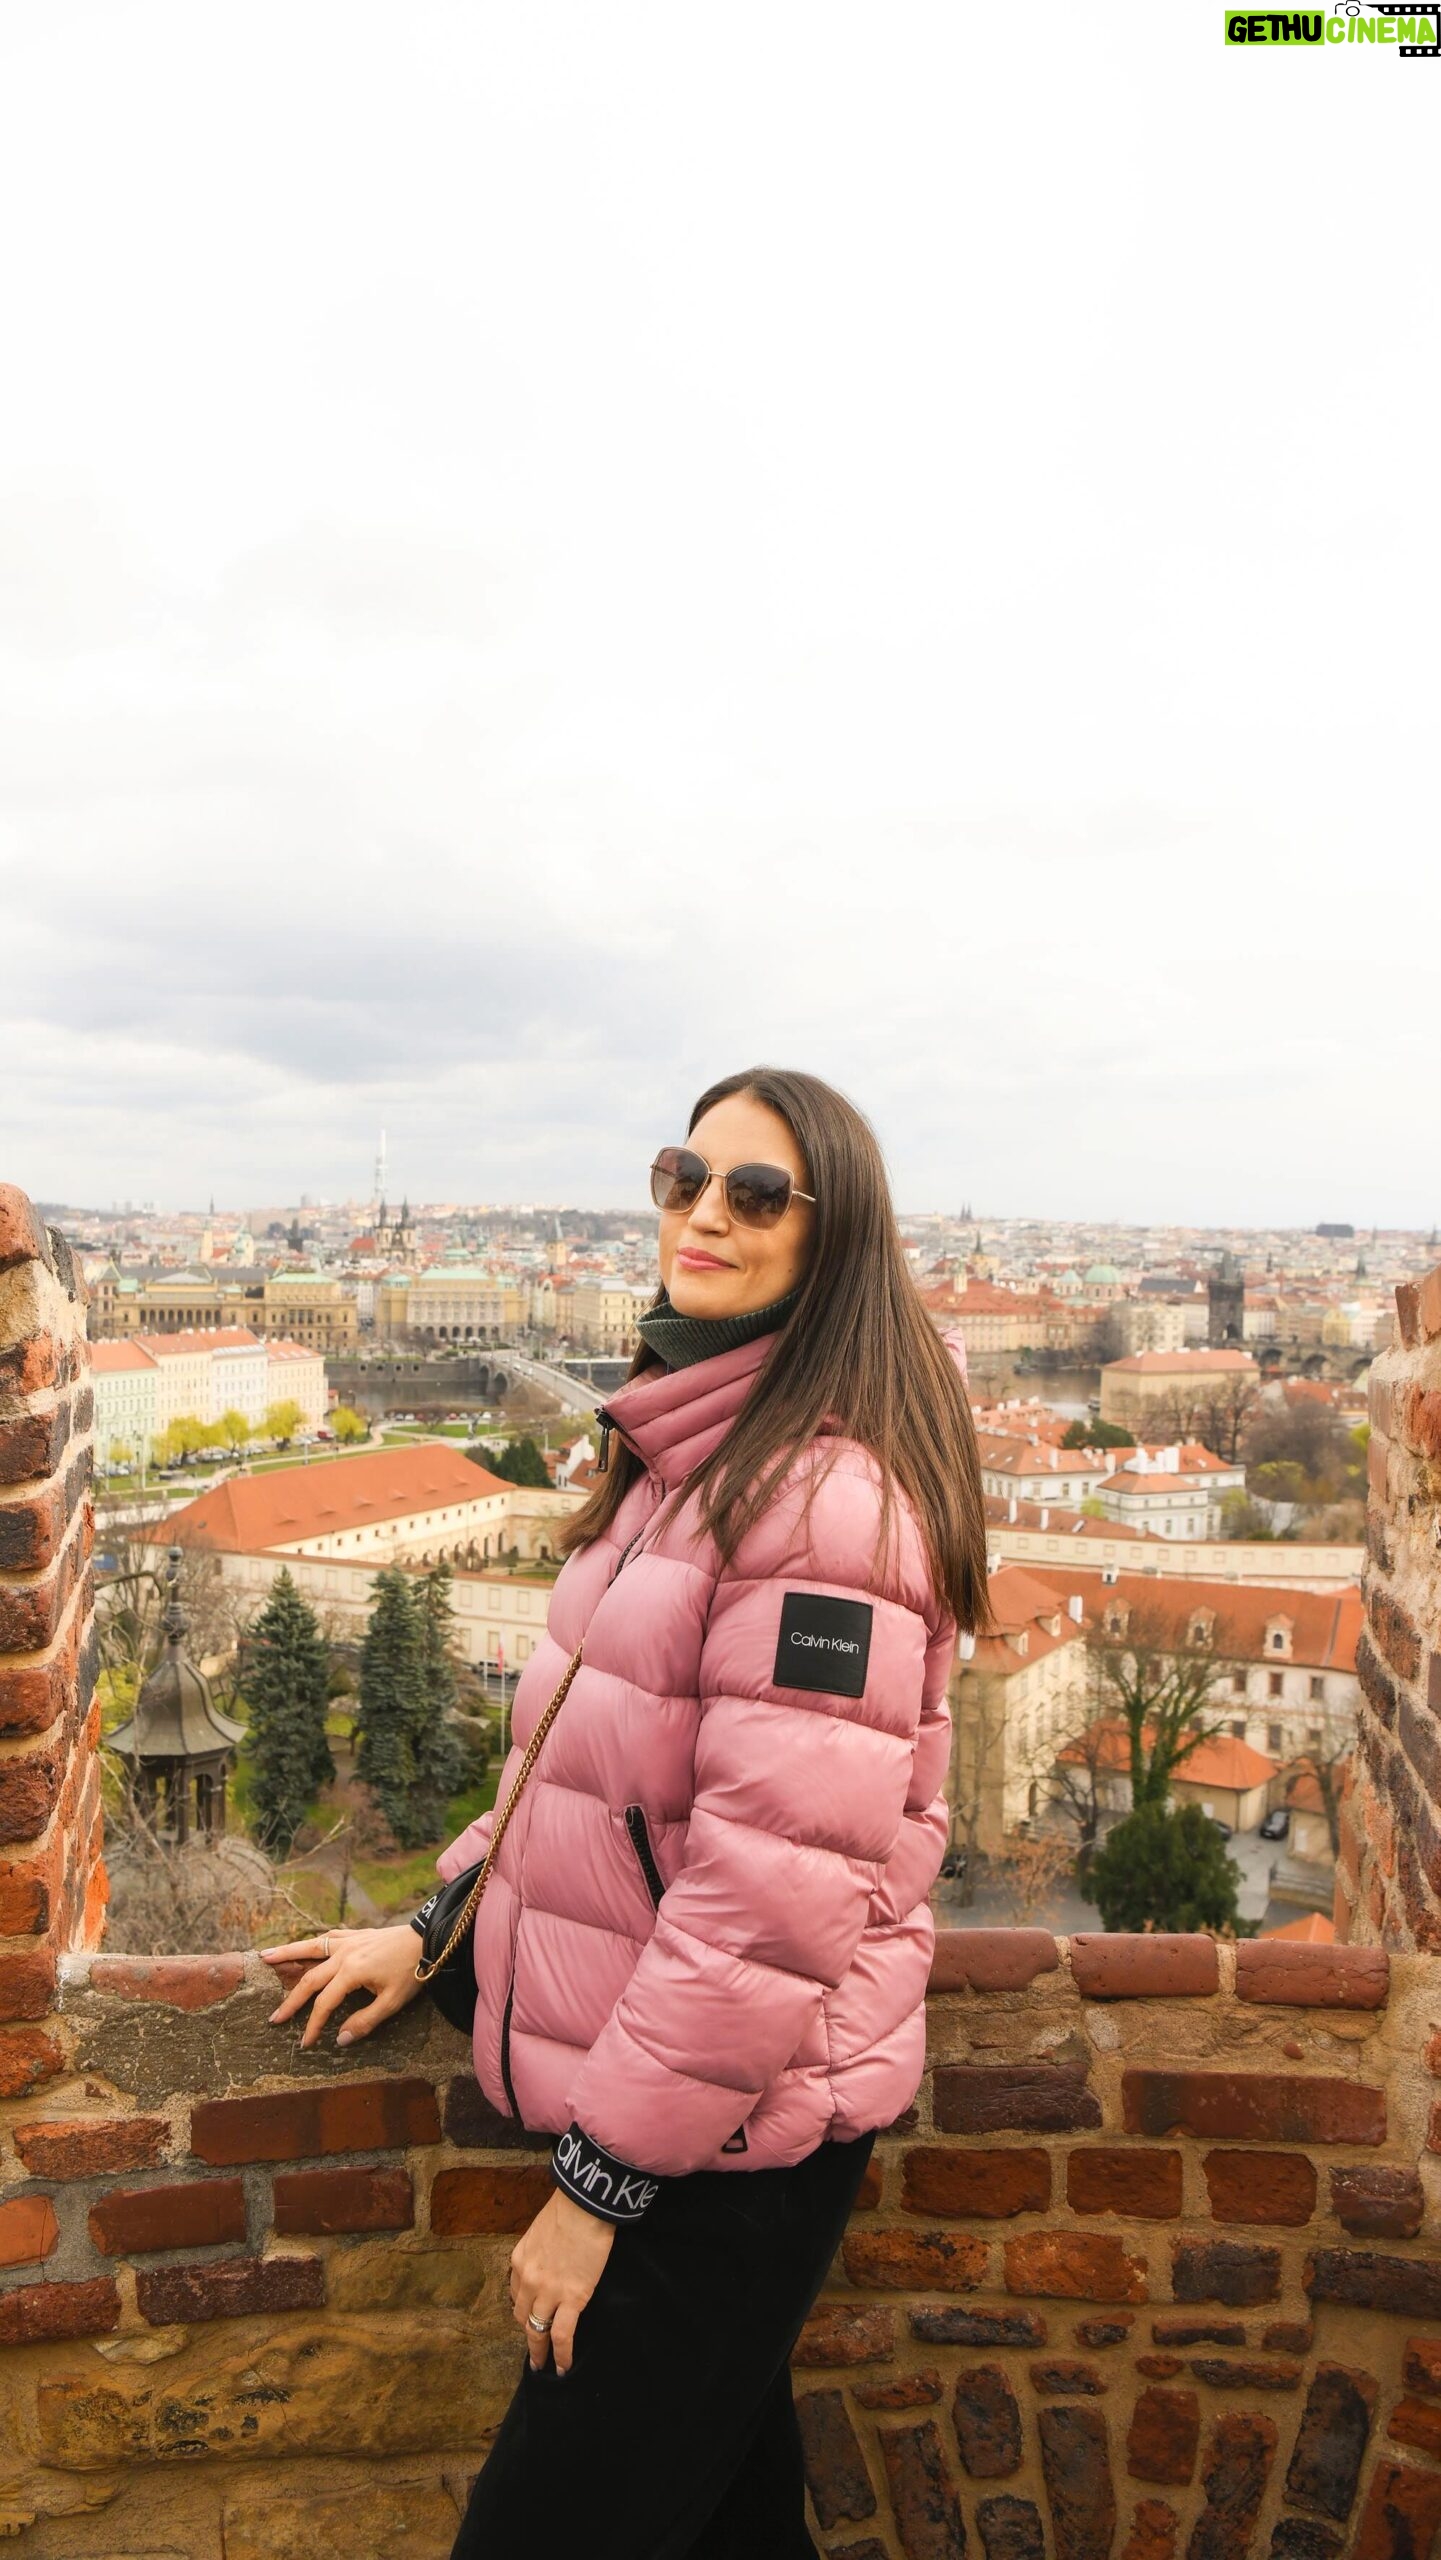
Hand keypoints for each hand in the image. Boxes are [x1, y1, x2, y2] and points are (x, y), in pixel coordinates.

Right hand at [261, 1924, 426, 2050]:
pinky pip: (327, 1937)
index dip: (313, 2025)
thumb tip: (339, 2039)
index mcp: (351, 1972)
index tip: (304, 2042)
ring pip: (310, 1948)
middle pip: (309, 1978)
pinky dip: (311, 1943)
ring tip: (264, 1957)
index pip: (324, 2003)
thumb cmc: (412, 1972)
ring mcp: (347, 1940)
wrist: (427, 1940)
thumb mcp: (392, 2003)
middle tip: (274, 2017)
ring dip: (287, 1953)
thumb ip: (364, 2021)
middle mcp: (343, 1954)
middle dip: (291, 2000)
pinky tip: (304, 1946)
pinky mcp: (355, 1934)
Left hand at [509, 2189, 615, 2376]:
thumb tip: (547, 2266)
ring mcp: (548, 2293)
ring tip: (544, 2367)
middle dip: (528, 2335)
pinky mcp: (572, 2299)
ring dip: (540, 2352)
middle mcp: (528, 2281)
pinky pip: (561, 2335)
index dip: (524, 2310)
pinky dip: (562, 2356)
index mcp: (519, 2262)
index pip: (516, 2295)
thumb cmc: (568, 2210)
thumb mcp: (540, 2231)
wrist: (585, 2205)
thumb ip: (538, 2253)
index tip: (531, 2318)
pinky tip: (563, 2367)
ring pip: (538, 2331)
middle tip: (534, 2352)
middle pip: (523, 2317)